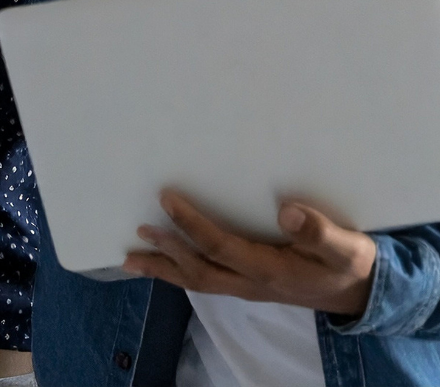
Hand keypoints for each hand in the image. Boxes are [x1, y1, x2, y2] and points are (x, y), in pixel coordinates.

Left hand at [122, 189, 376, 317]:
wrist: (360, 292)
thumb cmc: (349, 263)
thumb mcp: (346, 248)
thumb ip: (319, 233)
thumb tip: (287, 211)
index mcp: (270, 270)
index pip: (220, 246)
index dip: (191, 224)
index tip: (166, 198)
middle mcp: (251, 282)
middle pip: (199, 270)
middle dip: (167, 251)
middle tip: (139, 230)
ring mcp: (246, 287)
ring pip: (197, 281)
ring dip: (164, 269)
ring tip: (130, 258)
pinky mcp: (247, 285)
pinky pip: (205, 281)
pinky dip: (178, 274)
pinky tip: (159, 265)